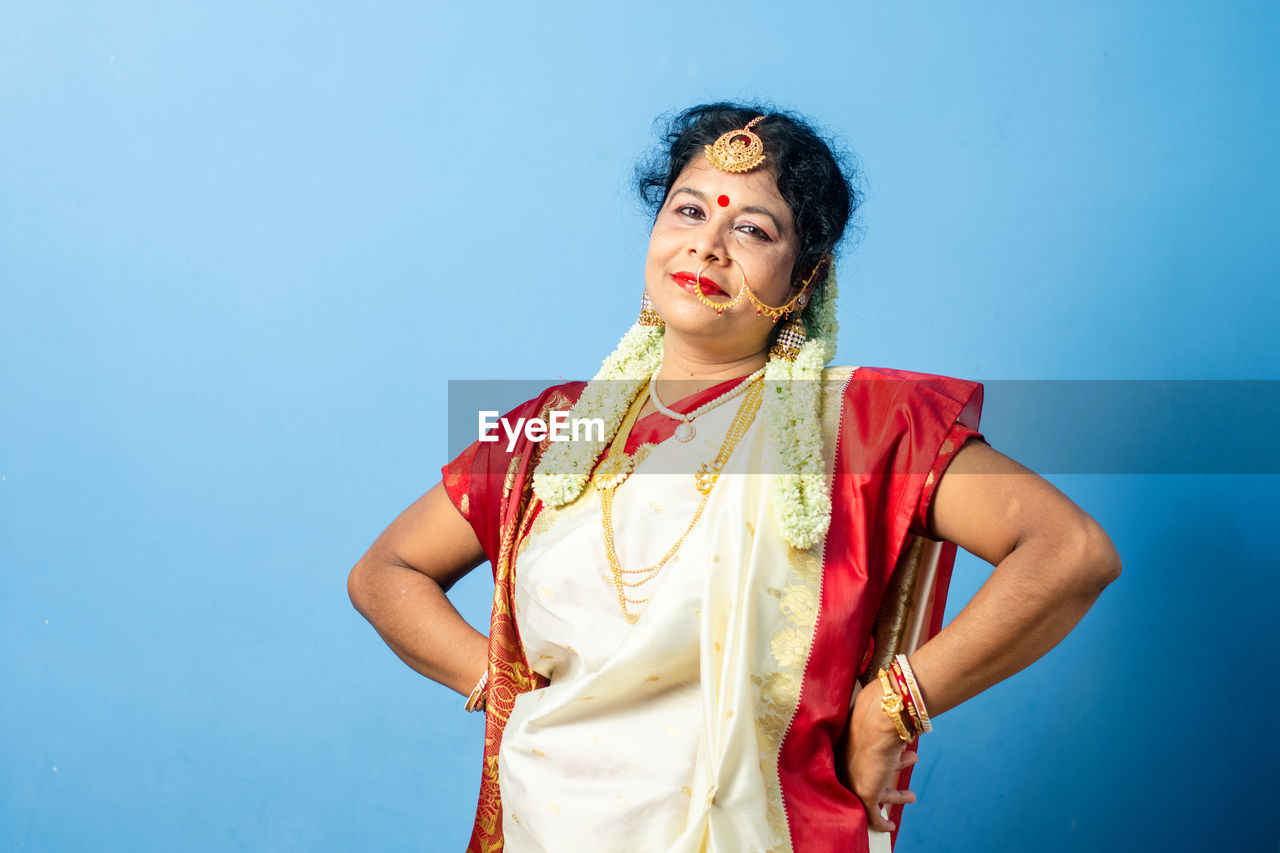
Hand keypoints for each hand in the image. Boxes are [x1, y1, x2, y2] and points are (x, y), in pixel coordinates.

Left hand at [841, 679, 918, 832]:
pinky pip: (872, 815)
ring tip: (911, 796)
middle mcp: (848, 761)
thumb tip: (903, 693)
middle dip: (889, 779)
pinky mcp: (864, 792)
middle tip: (904, 782)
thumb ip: (889, 710)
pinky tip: (890, 825)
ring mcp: (854, 777)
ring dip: (894, 796)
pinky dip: (880, 822)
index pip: (861, 759)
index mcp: (848, 743)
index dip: (882, 761)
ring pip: (873, 796)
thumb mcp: (884, 711)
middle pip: (867, 777)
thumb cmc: (883, 708)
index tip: (898, 759)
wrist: (881, 716)